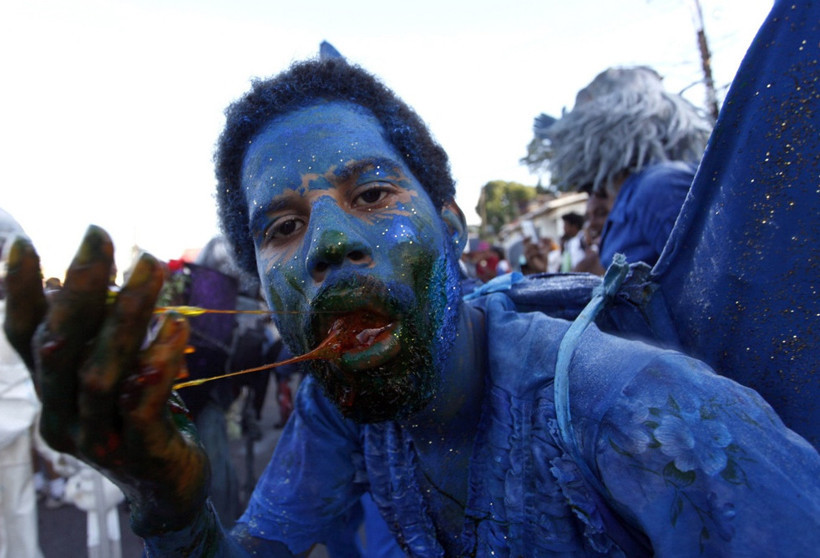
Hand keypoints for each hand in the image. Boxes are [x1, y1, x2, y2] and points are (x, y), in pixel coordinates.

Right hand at [3, 226, 208, 535]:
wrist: (167, 486)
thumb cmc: (139, 416)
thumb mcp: (110, 371)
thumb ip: (93, 335)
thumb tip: (67, 280)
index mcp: (51, 390)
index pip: (22, 338)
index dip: (18, 292)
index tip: (23, 243)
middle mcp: (62, 415)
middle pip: (58, 347)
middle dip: (79, 288)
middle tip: (100, 236)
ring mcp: (98, 440)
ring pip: (99, 373)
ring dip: (126, 315)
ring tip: (151, 266)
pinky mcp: (138, 454)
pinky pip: (141, 407)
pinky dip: (156, 363)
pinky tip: (176, 324)